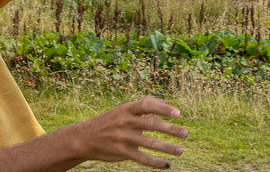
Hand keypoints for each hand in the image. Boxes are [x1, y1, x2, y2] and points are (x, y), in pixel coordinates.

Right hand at [71, 95, 187, 168]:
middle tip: (185, 133)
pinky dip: (155, 162)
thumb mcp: (123, 110)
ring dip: (167, 147)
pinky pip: (141, 158)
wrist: (84, 138)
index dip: (163, 108)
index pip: (147, 104)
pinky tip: (166, 165)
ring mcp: (122, 137)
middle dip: (170, 129)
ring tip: (180, 150)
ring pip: (149, 143)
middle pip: (151, 124)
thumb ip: (144, 106)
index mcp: (126, 108)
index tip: (178, 113)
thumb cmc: (109, 122)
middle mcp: (125, 121)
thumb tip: (167, 103)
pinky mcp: (121, 152)